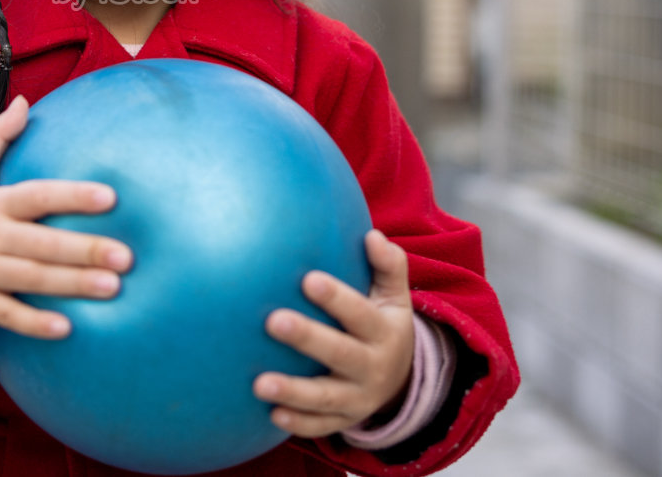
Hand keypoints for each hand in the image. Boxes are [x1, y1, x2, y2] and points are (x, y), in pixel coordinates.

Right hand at [0, 94, 133, 339]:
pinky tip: (67, 329)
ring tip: (114, 289)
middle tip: (128, 256)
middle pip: (42, 244)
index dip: (72, 196)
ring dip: (72, 285)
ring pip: (32, 280)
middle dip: (85, 250)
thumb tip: (26, 99)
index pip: (38, 196)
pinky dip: (34, 323)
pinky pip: (8, 315)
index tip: (111, 197)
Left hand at [253, 230, 414, 438]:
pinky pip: (320, 425)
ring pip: (325, 397)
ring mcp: (358, 398)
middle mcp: (373, 367)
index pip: (360, 313)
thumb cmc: (384, 324)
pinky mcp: (343, 420)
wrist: (402, 381)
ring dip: (294, 391)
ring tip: (259, 384)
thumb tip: (371, 235)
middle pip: (340, 354)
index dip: (337, 297)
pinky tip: (270, 415)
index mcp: (384, 331)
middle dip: (308, 339)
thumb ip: (388, 265)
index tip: (307, 278)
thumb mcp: (395, 296)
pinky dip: (298, 423)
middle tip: (273, 320)